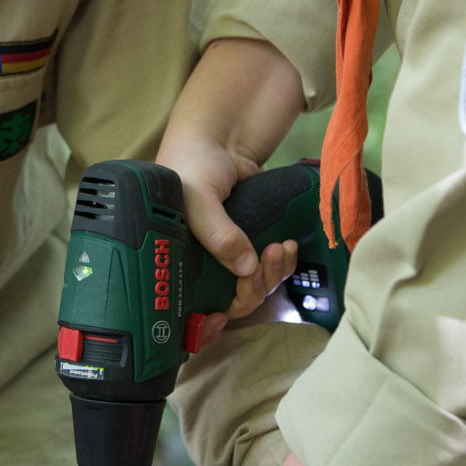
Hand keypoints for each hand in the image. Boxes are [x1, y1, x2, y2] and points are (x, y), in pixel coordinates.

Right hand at [156, 39, 310, 338]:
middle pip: (230, 302)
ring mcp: (228, 260)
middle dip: (253, 289)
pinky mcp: (251, 248)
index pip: (190, 310)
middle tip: (265, 258)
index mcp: (177, 262)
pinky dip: (283, 265)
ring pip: (254, 289)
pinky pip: (270, 271)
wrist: (219, 142)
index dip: (206, 323)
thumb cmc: (192, 166)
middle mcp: (200, 267)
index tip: (221, 318)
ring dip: (273, 275)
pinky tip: (288, 246)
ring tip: (282, 247)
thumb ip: (217, 231)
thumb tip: (246, 268)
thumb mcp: (196, 195)